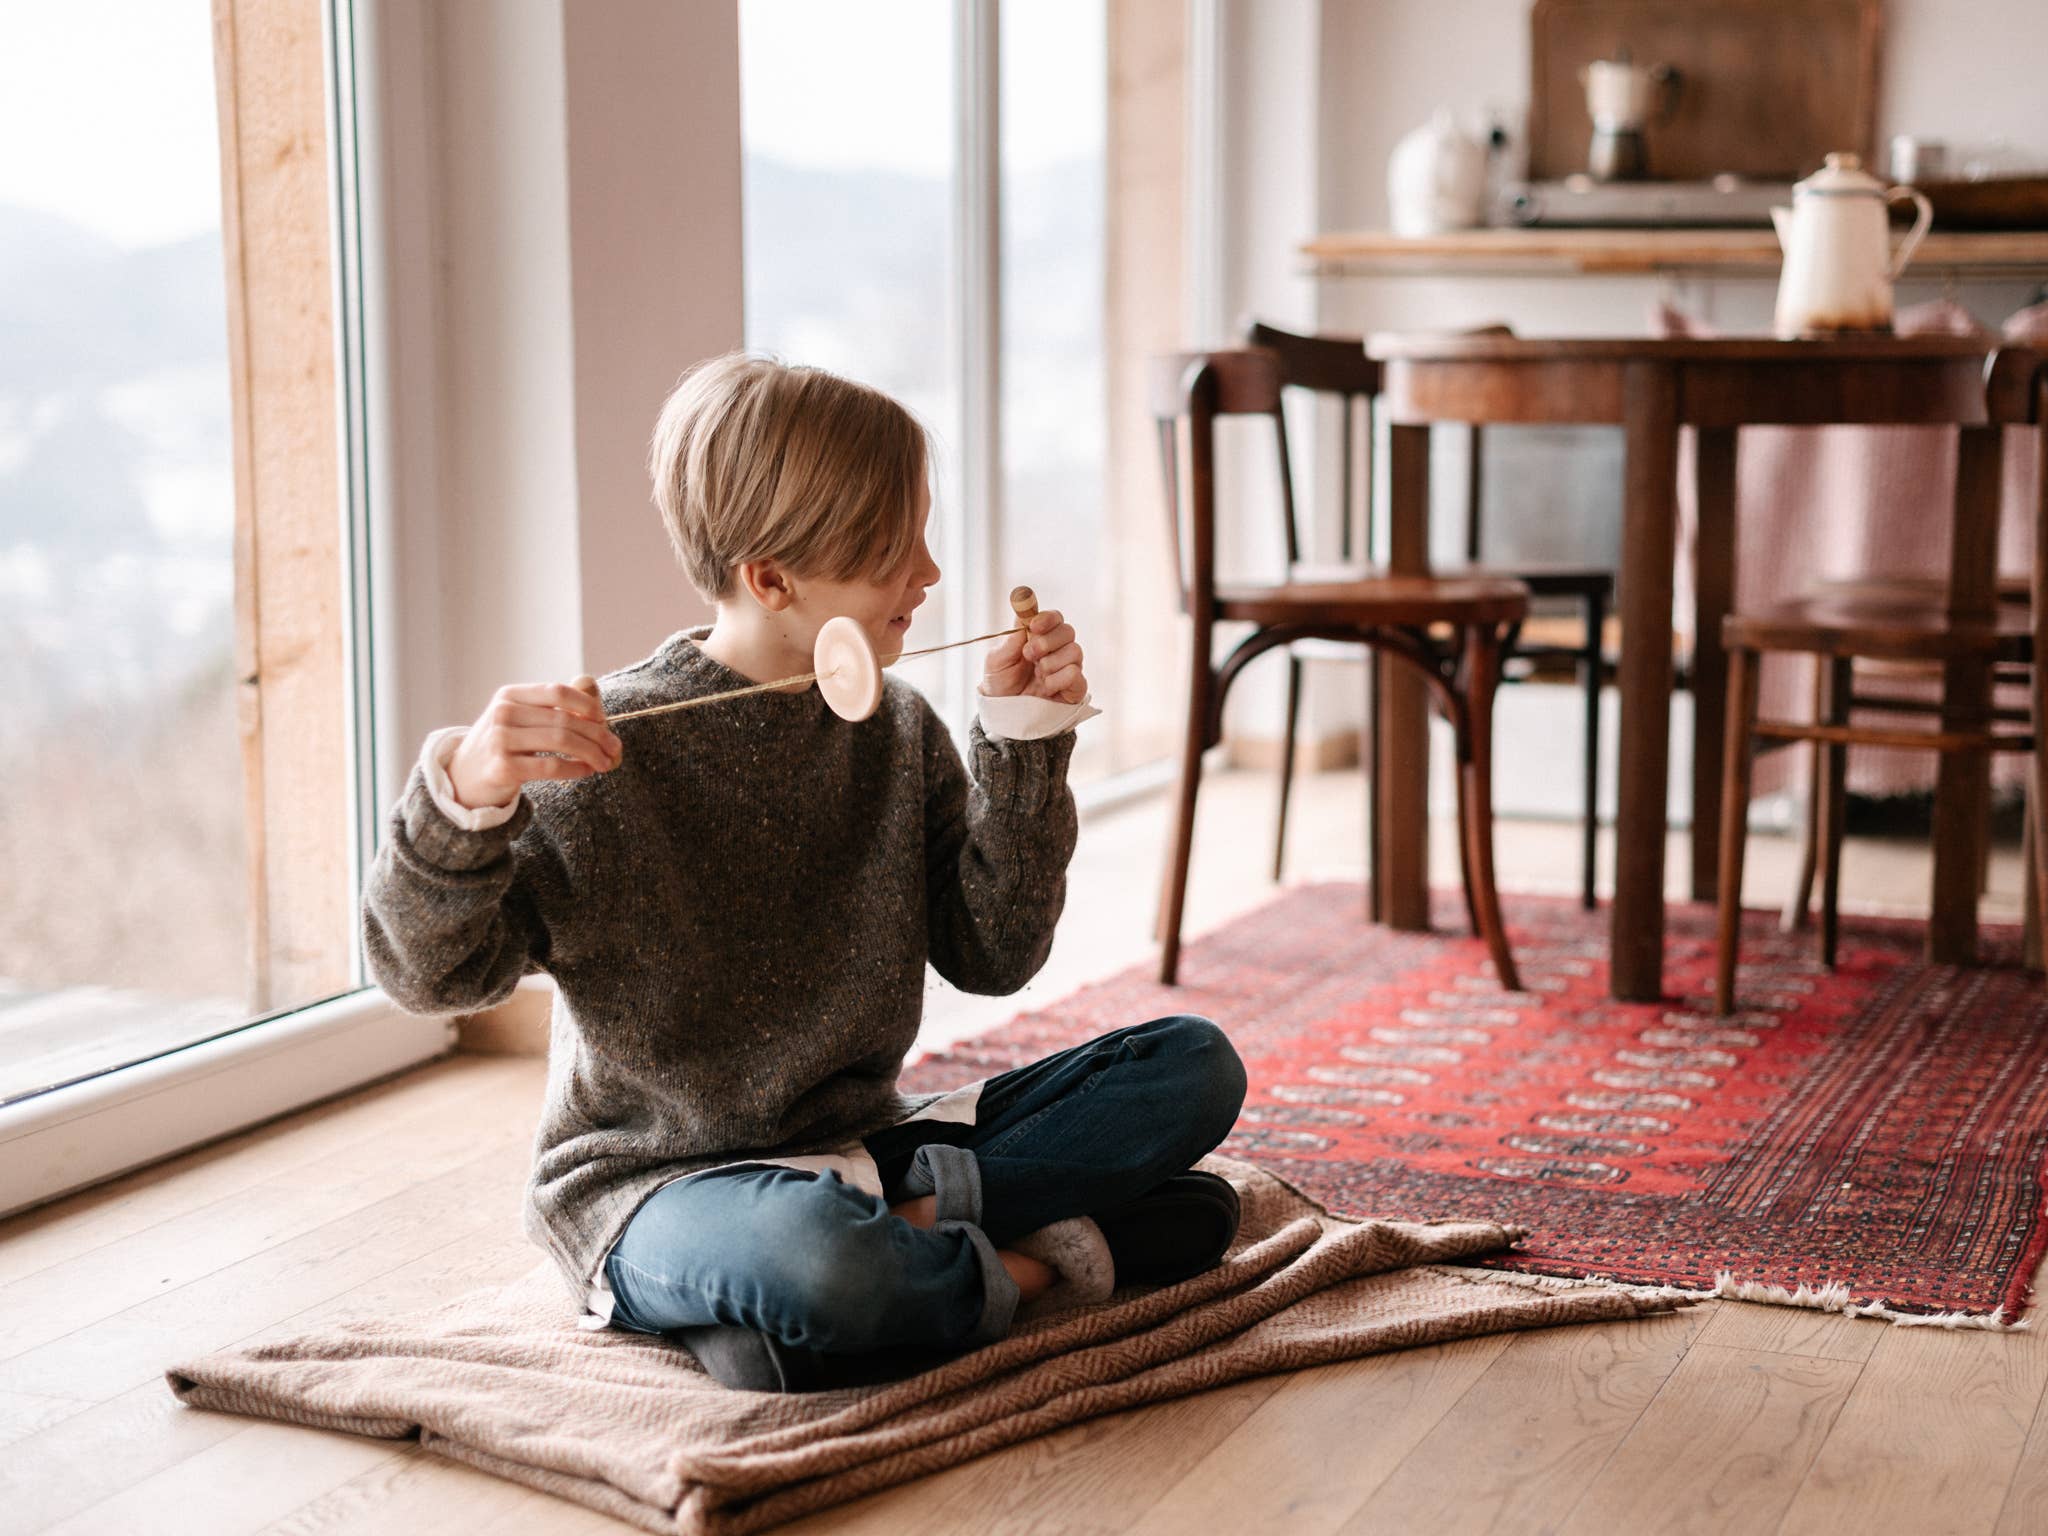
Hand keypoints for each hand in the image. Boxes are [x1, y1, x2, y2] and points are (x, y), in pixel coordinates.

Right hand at [445, 675, 620, 808]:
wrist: (465, 776)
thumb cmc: (504, 744)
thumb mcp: (522, 718)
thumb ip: (554, 705)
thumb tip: (592, 688)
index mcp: (510, 695)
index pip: (557, 691)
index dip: (586, 704)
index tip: (604, 720)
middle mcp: (503, 713)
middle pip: (564, 718)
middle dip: (597, 734)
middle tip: (615, 747)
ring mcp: (500, 739)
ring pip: (560, 741)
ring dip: (591, 753)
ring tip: (605, 762)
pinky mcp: (503, 767)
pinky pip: (550, 766)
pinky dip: (575, 769)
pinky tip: (586, 771)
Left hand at [983, 608, 1086, 704]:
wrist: (1003, 714)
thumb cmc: (1000, 683)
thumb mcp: (997, 658)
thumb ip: (1012, 635)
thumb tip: (1022, 604)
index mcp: (1040, 638)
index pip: (1055, 618)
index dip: (1047, 618)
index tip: (1033, 626)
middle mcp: (1057, 650)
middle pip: (1068, 631)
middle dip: (1047, 641)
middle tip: (1028, 654)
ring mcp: (1068, 668)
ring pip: (1075, 651)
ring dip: (1051, 662)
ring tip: (1037, 675)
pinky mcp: (1075, 689)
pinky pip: (1076, 674)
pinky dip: (1058, 679)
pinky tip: (1047, 687)